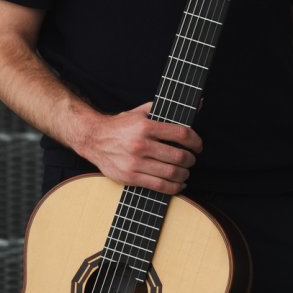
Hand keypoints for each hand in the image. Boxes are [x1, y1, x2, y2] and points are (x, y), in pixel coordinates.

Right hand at [80, 101, 202, 194]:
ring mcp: (135, 162)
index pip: (180, 134)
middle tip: (192, 159)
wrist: (94, 139)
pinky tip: (178, 184)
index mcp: (145, 126)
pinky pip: (159, 186)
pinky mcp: (130, 177)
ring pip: (171, 173)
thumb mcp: (142, 111)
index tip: (198, 145)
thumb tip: (196, 104)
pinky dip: (174, 187)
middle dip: (191, 159)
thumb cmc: (122, 125)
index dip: (195, 141)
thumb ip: (166, 109)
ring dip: (184, 174)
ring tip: (185, 171)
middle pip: (178, 156)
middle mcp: (140, 144)